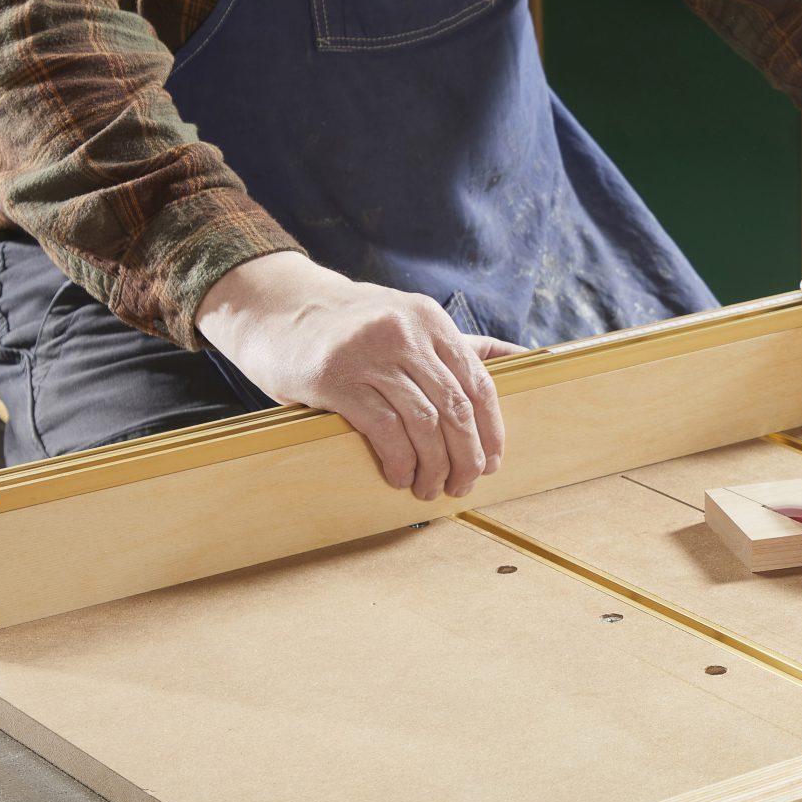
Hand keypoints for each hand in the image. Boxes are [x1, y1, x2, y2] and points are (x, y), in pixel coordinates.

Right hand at [195, 251, 518, 499]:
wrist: (278, 312)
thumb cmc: (351, 327)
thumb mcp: (407, 321)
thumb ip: (457, 345)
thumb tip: (523, 358)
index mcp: (430, 320)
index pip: (479, 383)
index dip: (491, 430)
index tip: (493, 462)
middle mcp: (406, 333)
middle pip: (456, 408)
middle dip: (466, 457)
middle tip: (464, 485)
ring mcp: (371, 355)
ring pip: (425, 423)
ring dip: (434, 467)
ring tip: (430, 489)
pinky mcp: (337, 379)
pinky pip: (385, 429)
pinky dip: (399, 460)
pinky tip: (397, 476)